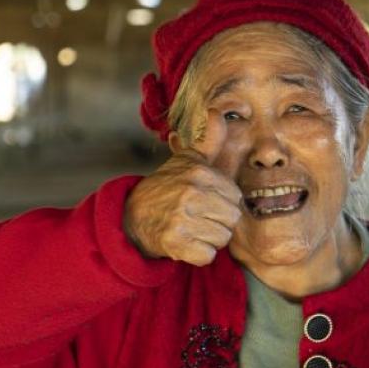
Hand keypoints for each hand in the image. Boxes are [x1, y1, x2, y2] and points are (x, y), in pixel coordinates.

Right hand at [124, 111, 241, 264]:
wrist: (132, 216)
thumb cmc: (168, 187)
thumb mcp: (188, 161)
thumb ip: (209, 141)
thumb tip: (218, 112)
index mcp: (199, 173)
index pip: (235, 197)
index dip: (224, 202)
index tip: (206, 201)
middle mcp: (190, 194)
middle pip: (232, 219)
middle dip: (219, 222)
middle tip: (199, 217)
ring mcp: (182, 218)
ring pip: (222, 238)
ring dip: (209, 239)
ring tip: (192, 228)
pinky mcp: (175, 243)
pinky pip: (207, 256)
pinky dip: (198, 254)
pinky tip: (186, 243)